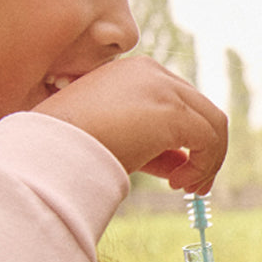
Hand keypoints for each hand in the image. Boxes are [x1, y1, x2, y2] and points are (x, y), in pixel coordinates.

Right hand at [36, 55, 228, 192]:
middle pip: (200, 109)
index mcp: (132, 73)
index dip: (184, 140)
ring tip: (189, 189)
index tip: (176, 174)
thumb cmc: (68, 147)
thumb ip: (152, 148)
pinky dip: (204, 166)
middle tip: (194, 186)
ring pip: (213, 123)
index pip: (176, 103)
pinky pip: (209, 139)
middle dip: (204, 151)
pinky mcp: (172, 112)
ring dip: (209, 161)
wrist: (48, 148)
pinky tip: (178, 185)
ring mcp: (163, 88)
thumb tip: (181, 164)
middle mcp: (151, 72)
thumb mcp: (116, 141)